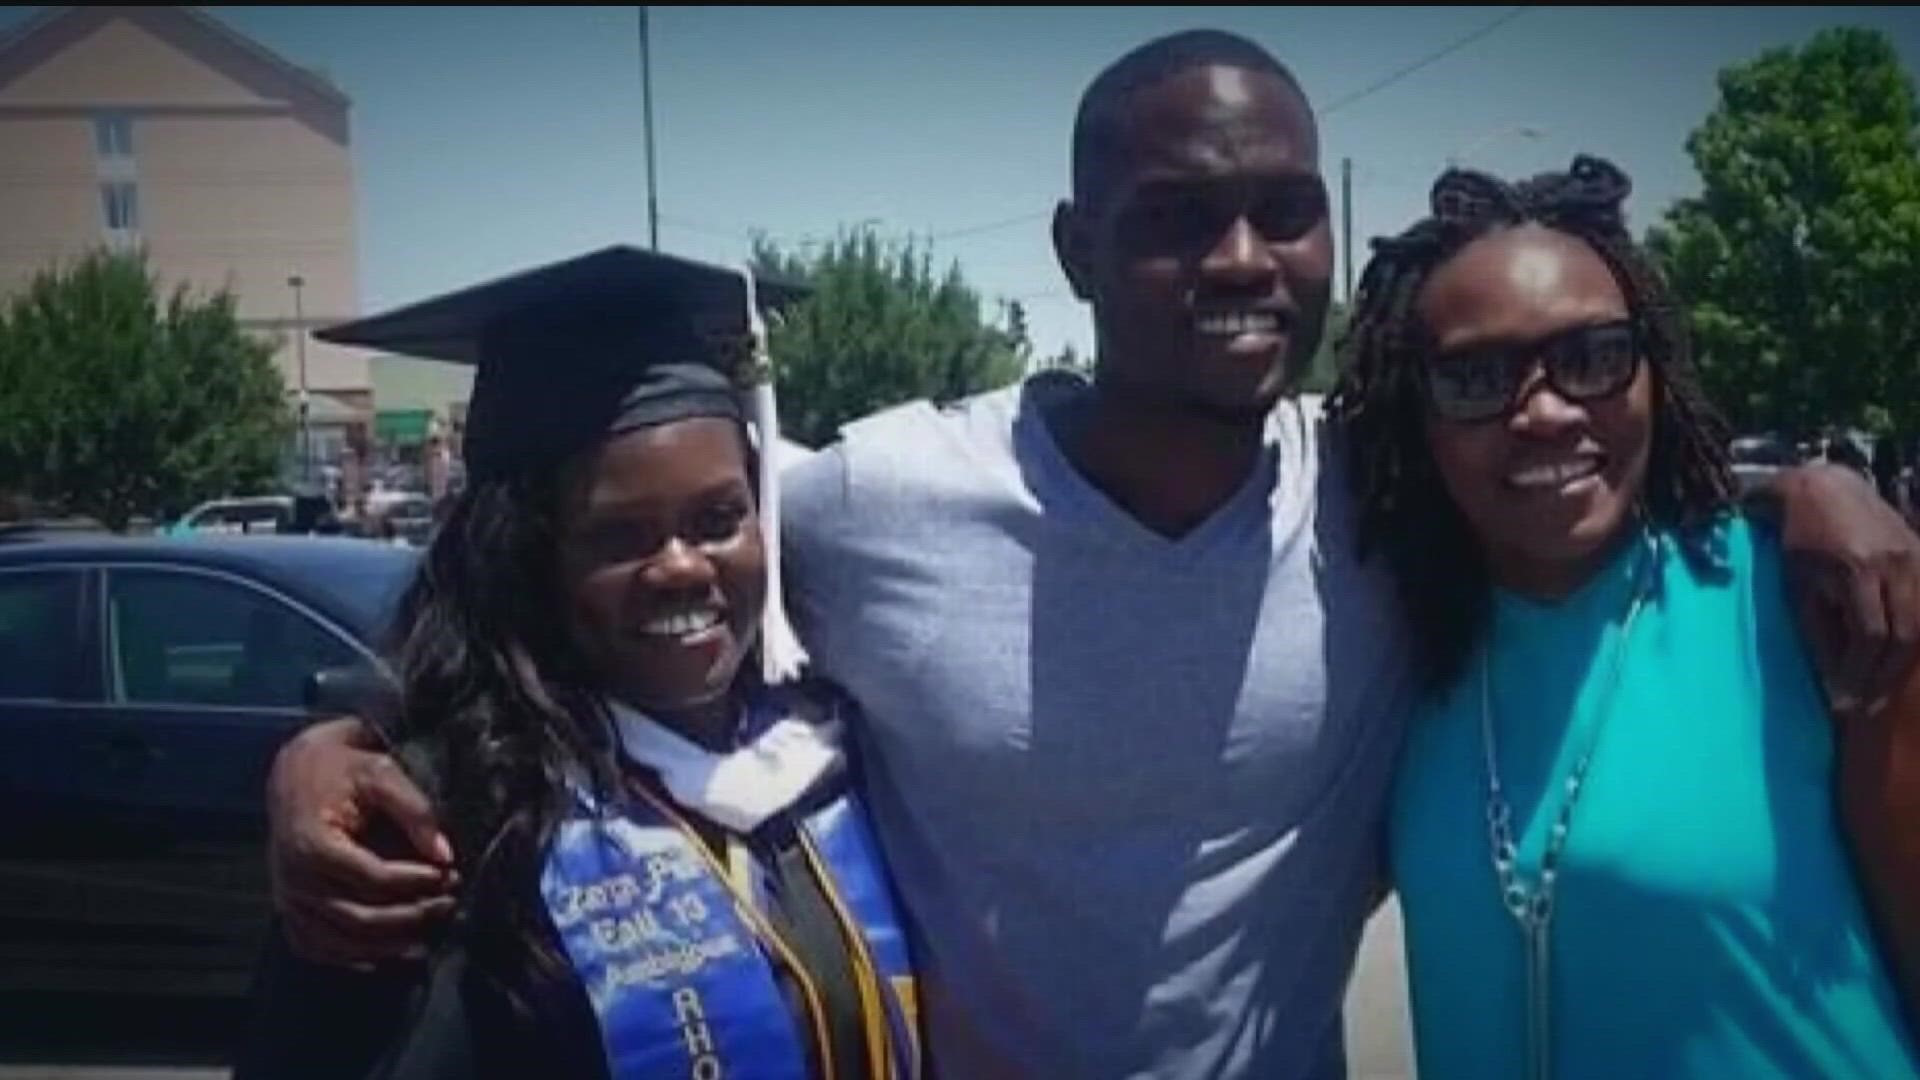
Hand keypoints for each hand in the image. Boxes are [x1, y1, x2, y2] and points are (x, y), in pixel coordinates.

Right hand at [266, 717, 456, 967]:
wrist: (297, 772)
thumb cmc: (342, 769)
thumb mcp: (381, 771)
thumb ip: (415, 809)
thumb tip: (445, 854)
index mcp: (311, 844)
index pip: (372, 879)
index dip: (415, 882)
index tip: (448, 874)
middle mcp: (293, 879)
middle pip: (358, 918)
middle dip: (410, 916)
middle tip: (448, 904)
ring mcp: (287, 899)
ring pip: (338, 943)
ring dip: (387, 946)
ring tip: (428, 936)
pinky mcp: (288, 909)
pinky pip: (315, 948)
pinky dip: (351, 958)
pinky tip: (386, 956)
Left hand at [1770, 463, 1919, 717]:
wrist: (1824, 488)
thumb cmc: (1800, 541)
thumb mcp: (1800, 585)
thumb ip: (1822, 631)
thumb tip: (1837, 680)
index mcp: (1856, 568)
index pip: (1871, 634)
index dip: (1859, 673)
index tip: (1842, 703)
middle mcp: (1893, 562)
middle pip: (1903, 634)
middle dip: (1884, 677)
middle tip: (1864, 708)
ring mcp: (1915, 556)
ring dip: (1901, 664)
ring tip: (1879, 691)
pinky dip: (1914, 637)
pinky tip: (1897, 660)